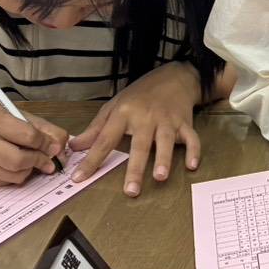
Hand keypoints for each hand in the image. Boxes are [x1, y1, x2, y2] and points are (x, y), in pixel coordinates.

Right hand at [0, 104, 68, 185]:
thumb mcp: (23, 117)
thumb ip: (46, 131)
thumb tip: (60, 152)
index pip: (28, 136)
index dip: (47, 144)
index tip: (55, 148)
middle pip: (18, 160)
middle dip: (38, 161)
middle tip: (48, 161)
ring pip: (14, 176)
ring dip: (29, 171)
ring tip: (30, 161)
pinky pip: (7, 183)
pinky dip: (17, 176)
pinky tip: (15, 166)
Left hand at [70, 62, 202, 195]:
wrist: (172, 77)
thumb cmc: (140, 95)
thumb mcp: (114, 106)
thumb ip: (95, 129)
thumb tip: (74, 147)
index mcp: (123, 113)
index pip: (104, 140)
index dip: (92, 159)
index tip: (79, 178)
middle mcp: (145, 117)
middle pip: (139, 145)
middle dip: (135, 169)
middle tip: (130, 191)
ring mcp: (167, 120)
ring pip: (165, 141)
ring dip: (164, 159)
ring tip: (160, 177)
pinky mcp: (184, 123)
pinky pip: (191, 138)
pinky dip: (194, 151)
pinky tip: (192, 166)